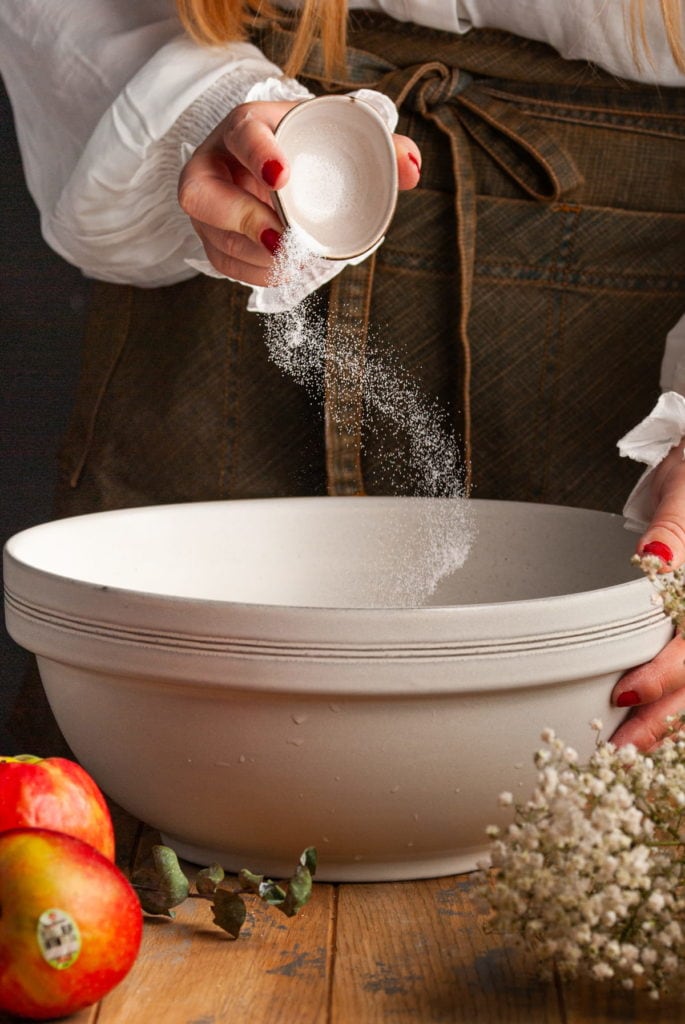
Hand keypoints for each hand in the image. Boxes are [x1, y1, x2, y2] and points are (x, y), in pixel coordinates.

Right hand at [178, 99, 421, 286]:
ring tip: (291, 260)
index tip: (283, 178)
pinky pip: (222, 261)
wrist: (273, 161)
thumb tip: (411, 167)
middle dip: (240, 219)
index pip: (241, 134)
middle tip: (280, 238)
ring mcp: (208, 204)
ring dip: (252, 256)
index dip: (257, 155)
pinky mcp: (212, 235)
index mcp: (246, 126)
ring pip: (212, 234)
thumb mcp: (337, 135)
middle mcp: (214, 163)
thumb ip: (380, 146)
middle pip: (200, 193)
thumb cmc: (306, 146)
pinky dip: (252, 272)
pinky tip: (280, 271)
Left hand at [611, 439, 684, 749]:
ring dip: (673, 722)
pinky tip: (655, 730)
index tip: (626, 694)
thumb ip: (672, 530)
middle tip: (620, 748)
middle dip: (664, 716)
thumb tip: (652, 561)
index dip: (664, 674)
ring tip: (634, 752)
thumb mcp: (684, 493)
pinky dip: (678, 707)